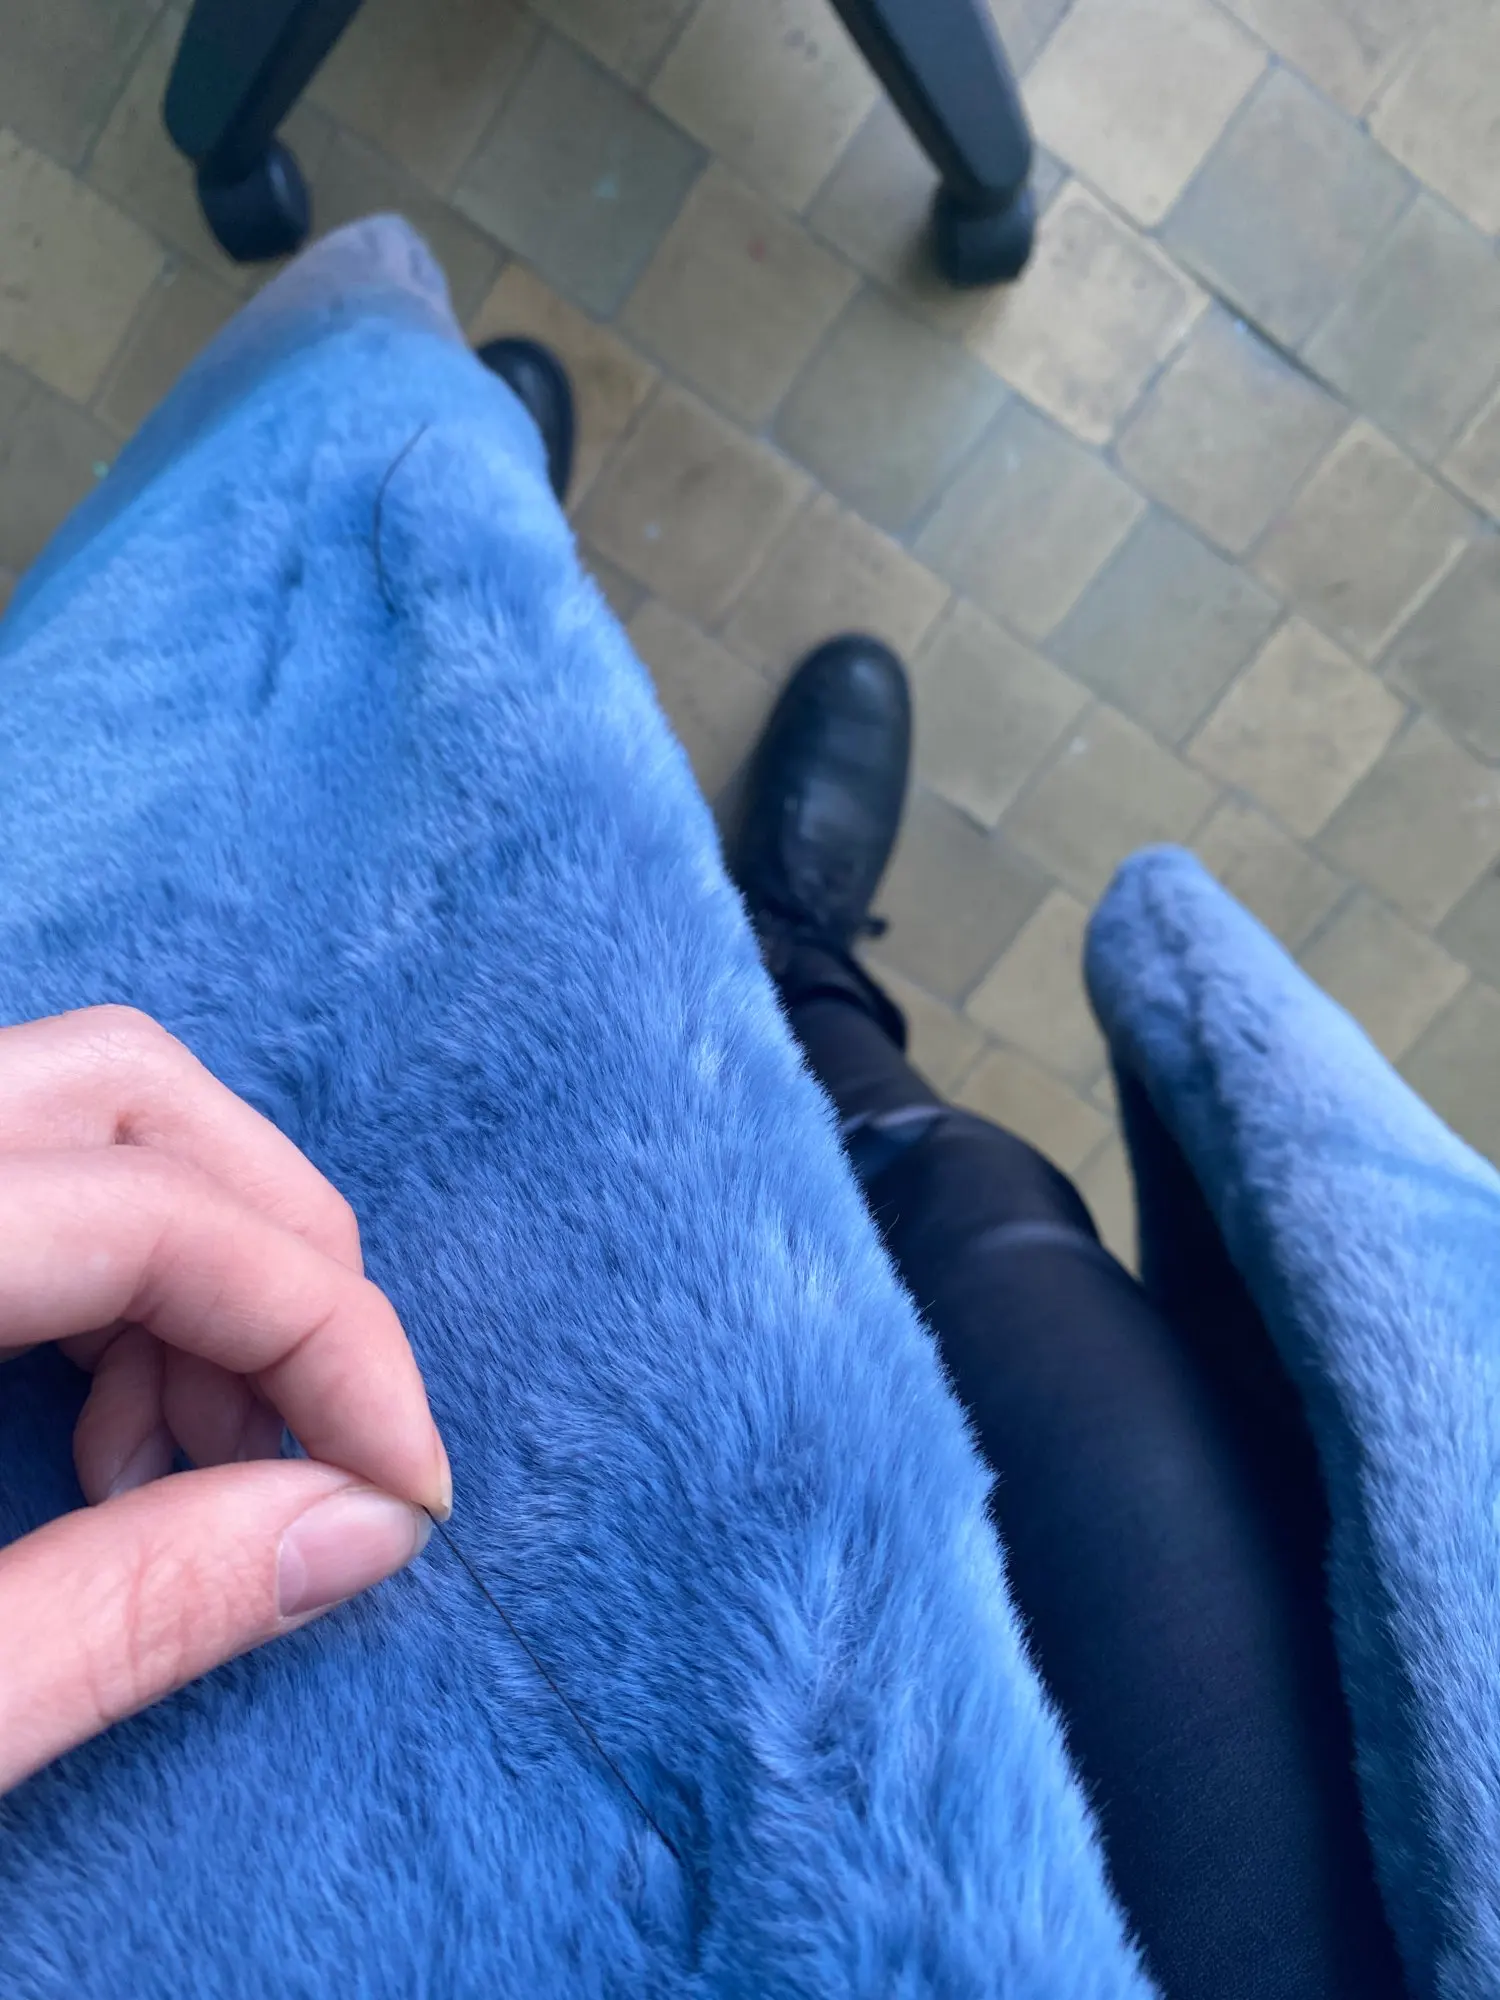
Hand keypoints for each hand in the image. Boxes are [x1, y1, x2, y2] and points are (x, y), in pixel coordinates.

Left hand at [0, 1006, 449, 1791]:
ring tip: (199, 1470)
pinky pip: (27, 1169)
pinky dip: (117, 1278)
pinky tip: (123, 1431)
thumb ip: (122, 1612)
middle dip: (281, 1257)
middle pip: (129, 1094)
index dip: (324, 1340)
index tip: (409, 1488)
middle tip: (320, 1442)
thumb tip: (359, 1531)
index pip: (149, 1213)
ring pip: (84, 1112)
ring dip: (202, 1272)